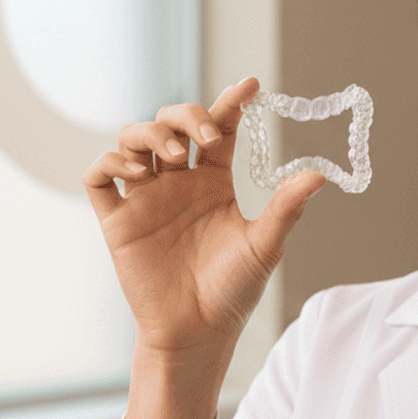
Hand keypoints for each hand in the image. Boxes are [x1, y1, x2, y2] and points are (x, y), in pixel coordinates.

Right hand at [82, 78, 324, 366]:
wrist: (198, 333)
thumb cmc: (233, 291)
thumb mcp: (264, 246)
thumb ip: (286, 208)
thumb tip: (319, 174)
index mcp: (213, 183)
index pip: (218, 130)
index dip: (229, 104)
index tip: (250, 85)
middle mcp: (177, 184)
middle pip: (170, 124)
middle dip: (184, 115)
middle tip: (205, 134)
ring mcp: (145, 200)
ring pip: (133, 141)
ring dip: (150, 134)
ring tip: (175, 157)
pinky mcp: (117, 221)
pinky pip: (98, 177)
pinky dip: (110, 163)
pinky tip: (136, 172)